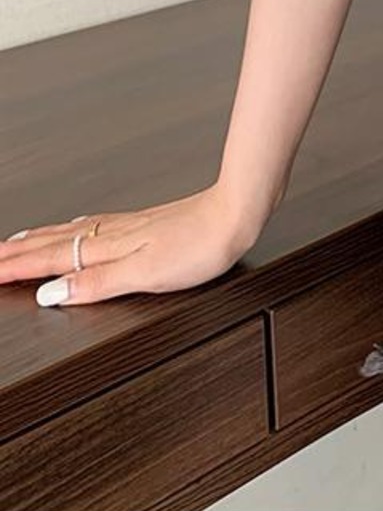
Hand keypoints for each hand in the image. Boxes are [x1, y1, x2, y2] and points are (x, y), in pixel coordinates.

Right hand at [0, 185, 259, 310]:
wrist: (233, 216)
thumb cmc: (198, 247)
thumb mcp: (143, 274)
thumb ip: (95, 284)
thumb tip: (51, 294)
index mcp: (104, 248)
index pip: (47, 261)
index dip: (15, 269)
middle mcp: (108, 235)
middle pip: (50, 245)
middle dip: (15, 254)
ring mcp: (124, 228)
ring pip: (66, 234)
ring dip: (37, 241)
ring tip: (14, 244)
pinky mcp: (140, 224)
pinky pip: (88, 227)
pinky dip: (67, 230)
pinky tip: (73, 229)